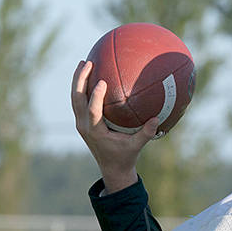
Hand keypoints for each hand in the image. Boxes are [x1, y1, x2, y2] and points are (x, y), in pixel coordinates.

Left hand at [71, 60, 158, 193]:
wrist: (111, 168)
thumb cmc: (125, 156)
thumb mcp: (137, 146)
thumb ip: (146, 133)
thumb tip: (157, 118)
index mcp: (95, 131)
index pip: (92, 111)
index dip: (95, 96)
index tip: (101, 81)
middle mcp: (84, 126)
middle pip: (77, 99)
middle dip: (80, 80)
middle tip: (88, 62)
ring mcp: (81, 123)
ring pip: (74, 98)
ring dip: (77, 80)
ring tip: (84, 62)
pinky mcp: (82, 121)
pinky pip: (79, 101)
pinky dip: (81, 87)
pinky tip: (89, 75)